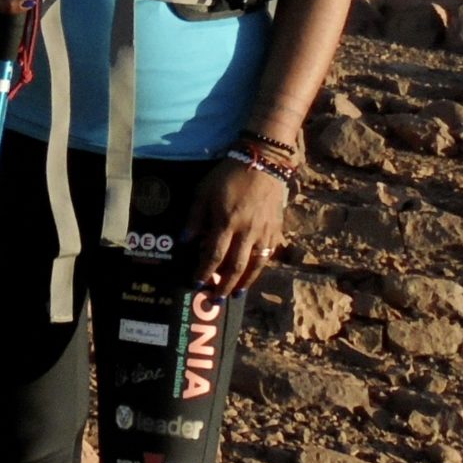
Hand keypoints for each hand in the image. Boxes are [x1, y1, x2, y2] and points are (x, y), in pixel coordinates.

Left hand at [185, 158, 286, 294]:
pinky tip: (252, 274)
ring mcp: (264, 232)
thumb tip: (186, 242)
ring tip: (235, 294)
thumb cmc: (228, 176)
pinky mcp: (276, 229)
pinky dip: (259, 268)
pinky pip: (268, 254)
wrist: (263, 162)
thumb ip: (194, 218)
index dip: (203, 272)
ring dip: (244, 282)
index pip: (213, 256)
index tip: (195, 284)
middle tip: (214, 299)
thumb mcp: (203, 192)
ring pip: (255, 265)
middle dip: (223, 285)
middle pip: (235, 266)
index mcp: (226, 222)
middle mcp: (247, 231)